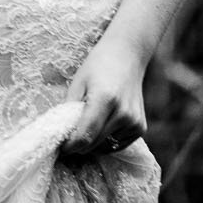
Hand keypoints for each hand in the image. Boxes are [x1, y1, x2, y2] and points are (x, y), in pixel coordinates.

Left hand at [61, 36, 147, 157]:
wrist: (127, 54)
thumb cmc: (98, 65)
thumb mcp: (78, 83)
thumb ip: (70, 109)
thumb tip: (62, 134)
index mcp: (105, 99)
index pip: (85, 135)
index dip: (70, 145)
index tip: (61, 147)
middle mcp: (123, 113)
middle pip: (94, 144)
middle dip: (78, 145)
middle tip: (68, 139)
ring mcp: (134, 122)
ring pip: (105, 147)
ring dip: (93, 143)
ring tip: (86, 127)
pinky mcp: (141, 127)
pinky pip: (117, 144)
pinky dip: (106, 140)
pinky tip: (102, 126)